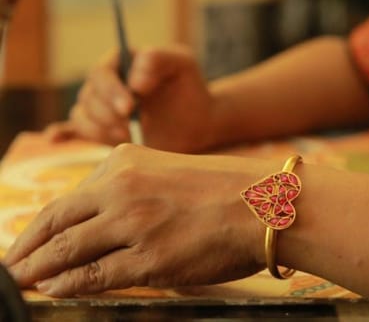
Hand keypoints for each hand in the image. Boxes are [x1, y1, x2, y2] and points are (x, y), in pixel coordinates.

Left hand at [4, 145, 275, 296]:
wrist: (260, 201)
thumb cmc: (217, 187)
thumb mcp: (163, 170)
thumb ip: (128, 186)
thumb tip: (96, 212)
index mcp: (125, 162)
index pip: (68, 198)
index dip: (39, 225)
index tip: (25, 241)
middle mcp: (122, 189)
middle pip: (58, 222)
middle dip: (27, 248)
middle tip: (10, 265)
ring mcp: (133, 223)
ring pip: (69, 249)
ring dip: (40, 269)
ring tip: (22, 281)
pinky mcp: (149, 258)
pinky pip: (94, 274)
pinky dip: (68, 284)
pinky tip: (54, 289)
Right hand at [47, 47, 216, 151]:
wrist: (196, 121)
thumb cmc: (189, 88)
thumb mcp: (183, 64)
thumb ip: (159, 59)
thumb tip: (134, 81)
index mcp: (121, 62)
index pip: (102, 73)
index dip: (111, 90)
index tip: (130, 107)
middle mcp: (107, 83)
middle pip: (88, 97)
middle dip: (106, 113)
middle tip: (130, 125)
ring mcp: (103, 107)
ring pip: (82, 116)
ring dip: (99, 128)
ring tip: (127, 134)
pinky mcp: (104, 129)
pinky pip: (80, 130)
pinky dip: (73, 134)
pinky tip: (70, 139)